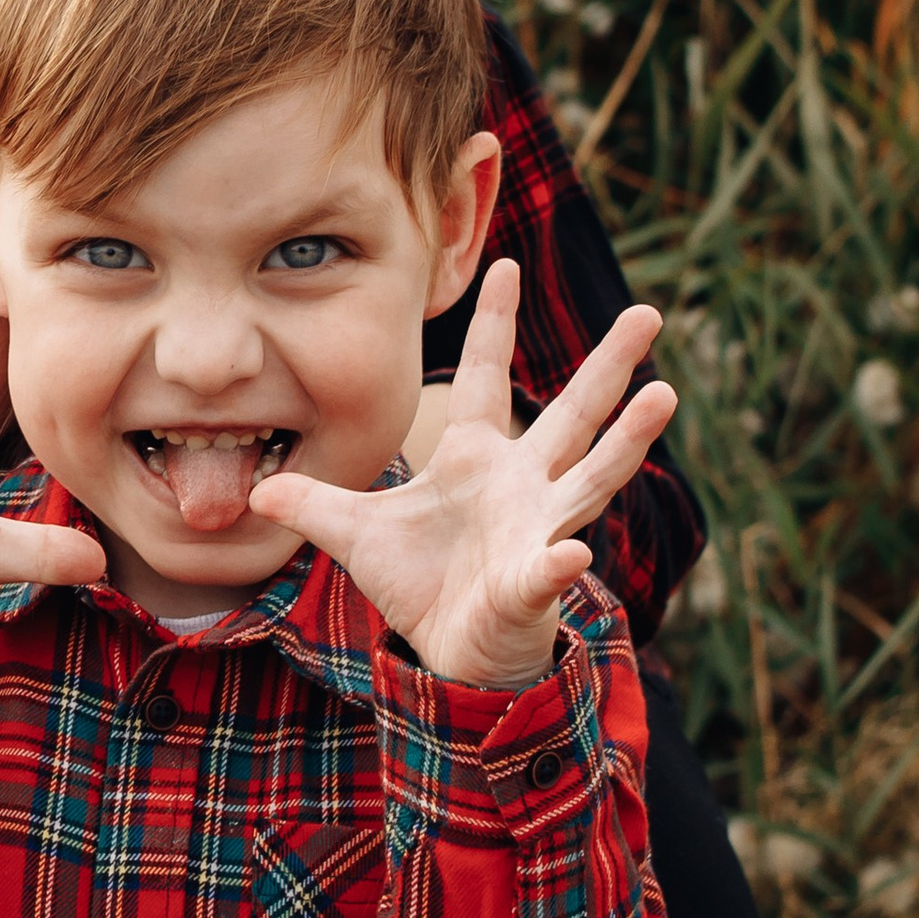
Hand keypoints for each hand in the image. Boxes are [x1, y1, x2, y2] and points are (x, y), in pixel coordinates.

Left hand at [248, 258, 674, 686]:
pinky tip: (570, 552)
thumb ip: (313, 505)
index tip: (505, 262)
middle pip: (573, 413)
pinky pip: (547, 568)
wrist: (449, 655)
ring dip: (627, 440)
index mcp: (477, 458)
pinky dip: (557, 562)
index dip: (493, 323)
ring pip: (591, 476)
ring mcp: (537, 529)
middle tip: (650, 314)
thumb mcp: (355, 535)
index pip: (487, 376)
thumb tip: (255, 488)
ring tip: (663, 397)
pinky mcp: (532, 582)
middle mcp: (521, 483)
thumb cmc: (420, 584)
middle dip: (610, 366)